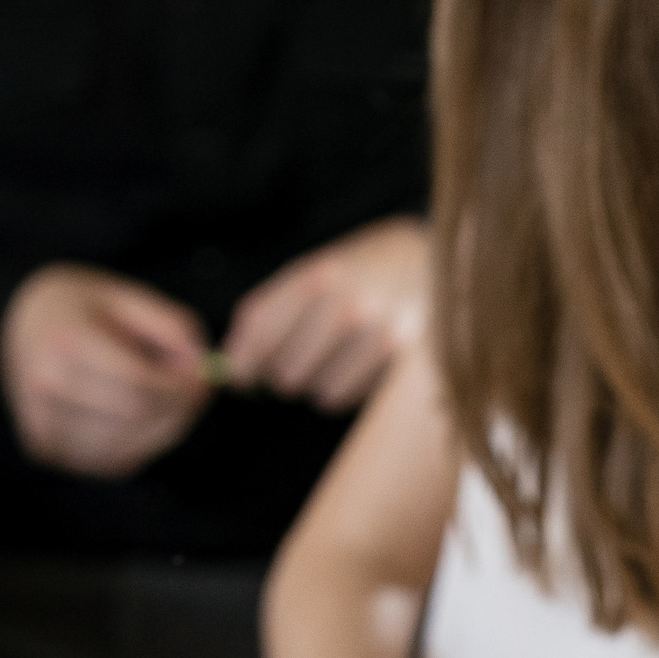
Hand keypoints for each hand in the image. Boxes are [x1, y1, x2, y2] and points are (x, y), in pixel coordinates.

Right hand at [0, 263, 210, 477]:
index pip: (137, 382)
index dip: (181, 388)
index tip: (205, 380)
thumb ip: (176, 329)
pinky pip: (111, 461)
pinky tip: (140, 417)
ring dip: (162, 430)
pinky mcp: (43, 448)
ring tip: (164, 399)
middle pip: (135, 417)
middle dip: (179, 409)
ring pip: (127, 447)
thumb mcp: (136, 299)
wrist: (26, 321)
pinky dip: (139, 445)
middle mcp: (45, 384)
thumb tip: (205, 374)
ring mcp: (40, 420)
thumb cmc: (90, 309)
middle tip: (195, 392)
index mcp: (66, 340)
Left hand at [222, 217, 425, 411]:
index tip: (241, 377)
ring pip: (321, 392)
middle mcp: (348, 306)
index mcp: (316, 278)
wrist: (429, 260)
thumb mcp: (309, 276)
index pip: (259, 333)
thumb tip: (230, 373)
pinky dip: (349, 387)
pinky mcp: (405, 361)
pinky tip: (363, 361)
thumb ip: (266, 317)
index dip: (242, 365)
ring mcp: (380, 335)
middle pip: (286, 374)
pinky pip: (352, 397)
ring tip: (337, 356)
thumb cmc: (355, 274)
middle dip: (286, 372)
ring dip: (320, 382)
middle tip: (303, 357)